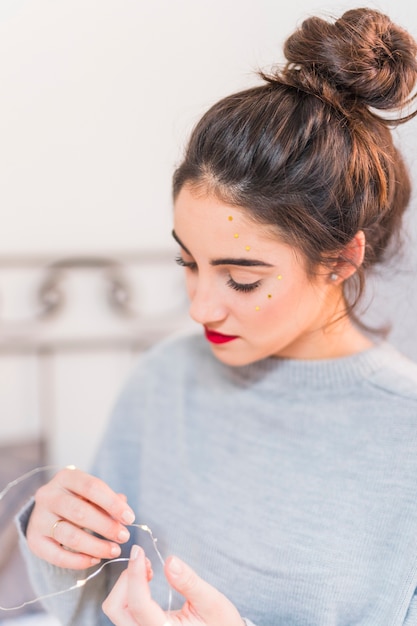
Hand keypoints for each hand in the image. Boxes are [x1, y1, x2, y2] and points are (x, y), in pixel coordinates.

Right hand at [26, 466, 135, 569]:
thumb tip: (124, 507)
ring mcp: (39, 518)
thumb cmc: (77, 499)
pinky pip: (57, 556)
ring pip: (69, 536)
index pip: (92, 487)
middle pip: (80, 512)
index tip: (130, 518)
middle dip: (106, 526)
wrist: (47, 511)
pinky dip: (79, 561)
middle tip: (124, 537)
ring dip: (96, 546)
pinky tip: (95, 560)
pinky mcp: (34, 541)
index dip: (113, 504)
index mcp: (66, 477)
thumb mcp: (91, 493)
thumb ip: (107, 500)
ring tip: (114, 550)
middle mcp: (48, 495)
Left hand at [102, 545, 244, 625]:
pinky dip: (128, 591)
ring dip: (126, 584)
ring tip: (148, 571)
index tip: (139, 550)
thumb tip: (170, 561)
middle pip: (116, 608)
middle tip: (146, 562)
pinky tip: (146, 581)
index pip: (138, 604)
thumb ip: (189, 583)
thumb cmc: (221, 624)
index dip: (135, 574)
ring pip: (115, 609)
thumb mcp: (212, 602)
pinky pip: (122, 611)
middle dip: (126, 579)